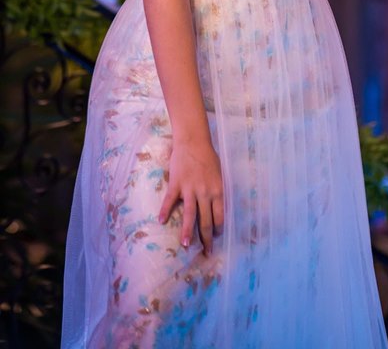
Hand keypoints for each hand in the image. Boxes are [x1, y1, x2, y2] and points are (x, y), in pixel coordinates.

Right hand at [158, 138, 223, 256]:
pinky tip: (161, 221)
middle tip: (206, 252)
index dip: (218, 229)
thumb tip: (217, 206)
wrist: (193, 141)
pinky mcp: (176, 184)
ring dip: (187, 232)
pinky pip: (170, 201)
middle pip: (206, 220)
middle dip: (206, 238)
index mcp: (217, 190)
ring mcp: (190, 189)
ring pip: (189, 215)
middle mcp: (205, 192)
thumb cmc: (208, 157)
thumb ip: (217, 190)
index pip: (219, 215)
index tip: (216, 237)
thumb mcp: (219, 174)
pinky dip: (165, 211)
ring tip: (185, 245)